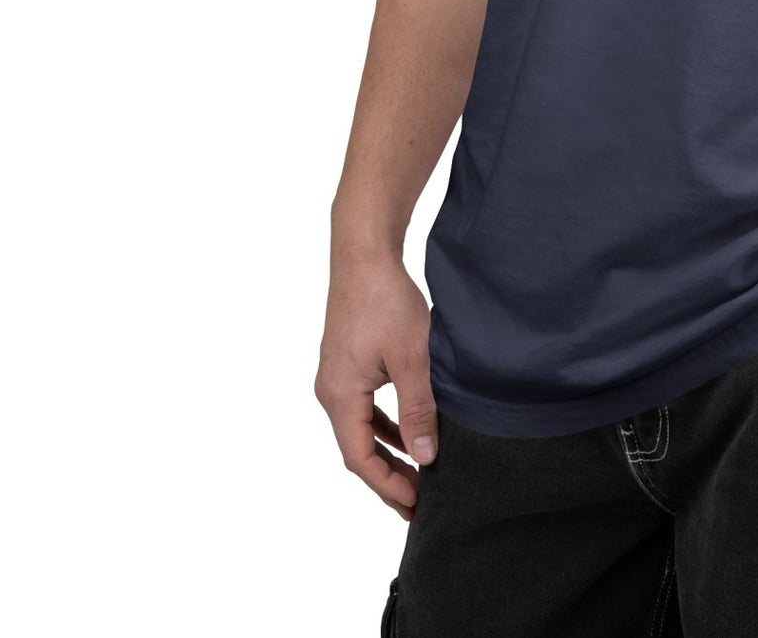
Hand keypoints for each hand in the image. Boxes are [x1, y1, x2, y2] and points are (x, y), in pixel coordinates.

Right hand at [315, 249, 438, 518]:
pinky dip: (385, 425)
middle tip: (418, 501)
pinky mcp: (347, 363)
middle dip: (387, 477)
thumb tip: (426, 456)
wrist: (364, 254)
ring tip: (417, 474)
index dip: (387, 485)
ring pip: (361, 429)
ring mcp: (336, 377)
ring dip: (387, 452)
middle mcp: (330, 391)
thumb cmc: (385, 300)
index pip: (359, 458)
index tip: (415, 503)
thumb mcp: (411, 357)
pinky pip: (364, 407)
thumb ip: (418, 408)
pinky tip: (408, 432)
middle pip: (356, 449)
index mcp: (340, 395)